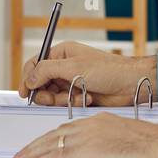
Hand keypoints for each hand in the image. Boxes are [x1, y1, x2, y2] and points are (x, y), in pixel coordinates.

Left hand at [11, 114, 157, 157]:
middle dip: (36, 145)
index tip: (43, 143)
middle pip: (55, 134)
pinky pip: (54, 156)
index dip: (52, 136)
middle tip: (22, 153)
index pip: (68, 127)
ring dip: (31, 153)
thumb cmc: (151, 146)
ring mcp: (86, 137)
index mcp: (99, 120)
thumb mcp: (127, 139)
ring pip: (50, 144)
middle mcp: (89, 125)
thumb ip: (111, 144)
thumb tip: (107, 154)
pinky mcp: (85, 151)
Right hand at [19, 40, 156, 106]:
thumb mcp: (74, 67)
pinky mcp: (78, 95)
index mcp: (62, 53)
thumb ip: (47, 71)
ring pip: (52, 96)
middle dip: (47, 93)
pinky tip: (86, 99)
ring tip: (77, 96)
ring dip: (62, 99)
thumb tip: (29, 79)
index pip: (34, 64)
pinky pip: (64, 103)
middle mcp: (64, 67)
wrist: (131, 84)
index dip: (28, 78)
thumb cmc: (110, 69)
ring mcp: (71, 82)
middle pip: (40, 83)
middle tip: (56, 97)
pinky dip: (72, 104)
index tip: (26, 92)